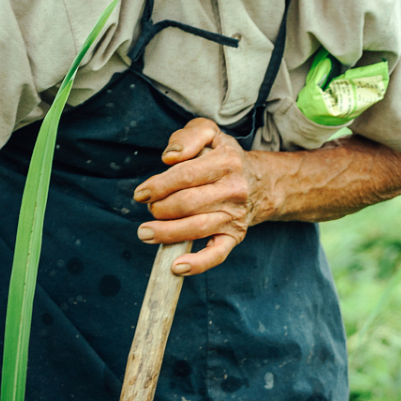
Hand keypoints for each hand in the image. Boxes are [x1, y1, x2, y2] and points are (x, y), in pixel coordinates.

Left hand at [131, 117, 271, 275]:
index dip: (159, 185)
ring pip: (197, 228)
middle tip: (149, 208)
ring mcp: (235, 215)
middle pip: (188, 203)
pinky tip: (176, 267)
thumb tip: (170, 157)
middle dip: (160, 208)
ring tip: (145, 233)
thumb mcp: (209, 134)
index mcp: (226, 162)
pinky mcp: (235, 236)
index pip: (187, 175)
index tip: (141, 194)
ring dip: (166, 233)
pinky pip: (217, 254)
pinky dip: (197, 264)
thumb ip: (188, 136)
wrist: (259, 182)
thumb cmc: (223, 157)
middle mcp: (234, 189)